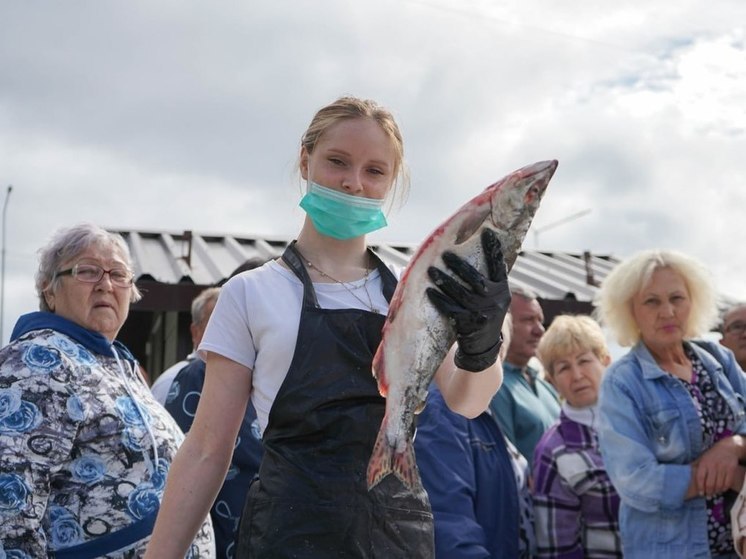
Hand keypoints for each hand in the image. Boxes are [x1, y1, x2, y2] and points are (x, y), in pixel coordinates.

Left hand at [426, 228, 510, 371]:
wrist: (484, 347)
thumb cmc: (486, 314)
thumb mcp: (495, 298)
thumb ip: (491, 280)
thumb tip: (487, 253)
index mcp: (502, 291)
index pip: (498, 266)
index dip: (494, 250)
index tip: (487, 232)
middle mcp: (495, 301)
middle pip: (475, 279)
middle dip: (459, 265)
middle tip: (446, 254)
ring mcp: (482, 314)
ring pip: (460, 294)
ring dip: (444, 281)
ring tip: (432, 270)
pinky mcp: (469, 325)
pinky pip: (450, 309)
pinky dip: (439, 300)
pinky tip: (430, 292)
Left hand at [695, 437, 742, 495]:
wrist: (727, 448)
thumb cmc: (712, 455)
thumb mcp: (702, 458)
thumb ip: (696, 467)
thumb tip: (687, 476)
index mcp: (704, 463)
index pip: (700, 477)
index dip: (700, 487)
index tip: (701, 493)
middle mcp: (713, 466)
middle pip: (710, 483)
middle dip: (709, 492)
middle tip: (708, 495)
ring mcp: (723, 468)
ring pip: (719, 485)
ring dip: (716, 491)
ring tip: (714, 493)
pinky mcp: (731, 470)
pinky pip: (728, 483)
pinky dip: (724, 488)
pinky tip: (722, 490)